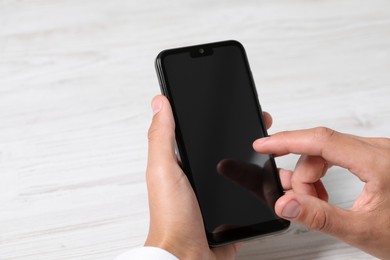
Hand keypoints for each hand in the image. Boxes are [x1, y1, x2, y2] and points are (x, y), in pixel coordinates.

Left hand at [144, 95, 272, 258]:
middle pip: (223, 148)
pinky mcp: (232, 209)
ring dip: (254, 158)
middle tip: (258, 124)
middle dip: (242, 135)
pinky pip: (248, 191)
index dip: (215, 118)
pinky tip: (271, 173)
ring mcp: (216, 193)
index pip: (199, 133)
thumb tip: (159, 103)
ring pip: (239, 168)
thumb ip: (161, 137)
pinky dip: (259, 183)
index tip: (232, 106)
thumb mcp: (163, 169)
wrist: (190, 257)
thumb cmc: (172, 218)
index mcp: (181, 163)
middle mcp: (198, 176)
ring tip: (270, 145)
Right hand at [253, 127, 389, 258]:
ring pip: (325, 151)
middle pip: (320, 148)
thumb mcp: (362, 231)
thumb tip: (285, 203)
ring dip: (312, 176)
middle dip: (302, 175)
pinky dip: (322, 174)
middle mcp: (379, 149)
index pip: (321, 140)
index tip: (262, 146)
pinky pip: (336, 155)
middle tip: (299, 201)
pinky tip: (324, 193)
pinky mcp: (374, 156)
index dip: (286, 141)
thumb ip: (319, 217)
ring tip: (316, 202)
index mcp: (379, 162)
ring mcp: (377, 151)